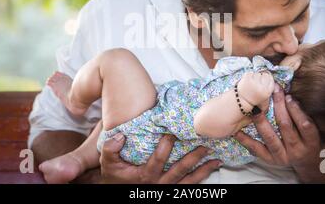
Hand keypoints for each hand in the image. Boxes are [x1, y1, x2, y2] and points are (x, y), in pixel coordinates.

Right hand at [100, 133, 221, 183]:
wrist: (117, 192)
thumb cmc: (114, 176)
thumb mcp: (108, 162)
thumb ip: (111, 148)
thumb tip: (120, 136)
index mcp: (145, 176)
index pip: (158, 160)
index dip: (165, 146)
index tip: (172, 133)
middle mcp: (158, 184)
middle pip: (180, 170)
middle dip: (194, 157)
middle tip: (205, 145)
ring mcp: (166, 190)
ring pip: (188, 181)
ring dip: (203, 170)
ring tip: (216, 160)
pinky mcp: (171, 193)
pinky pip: (189, 188)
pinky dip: (201, 179)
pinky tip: (211, 170)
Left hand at [234, 87, 321, 169]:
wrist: (305, 162)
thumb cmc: (306, 139)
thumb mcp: (310, 130)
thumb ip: (301, 114)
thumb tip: (285, 92)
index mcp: (310, 142)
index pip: (305, 125)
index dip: (296, 110)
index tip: (287, 96)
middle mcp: (297, 150)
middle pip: (285, 126)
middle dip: (278, 107)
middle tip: (270, 92)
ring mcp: (283, 157)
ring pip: (270, 137)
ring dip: (261, 121)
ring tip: (254, 108)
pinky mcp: (270, 160)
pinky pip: (256, 149)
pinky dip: (246, 140)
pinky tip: (237, 130)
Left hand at [238, 71, 273, 108]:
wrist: (242, 100)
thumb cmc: (255, 97)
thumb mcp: (265, 96)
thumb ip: (269, 87)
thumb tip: (270, 74)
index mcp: (267, 92)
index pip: (271, 78)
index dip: (267, 78)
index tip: (263, 80)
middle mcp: (261, 87)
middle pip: (265, 75)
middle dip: (261, 77)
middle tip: (257, 82)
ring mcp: (254, 83)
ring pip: (257, 74)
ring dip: (255, 76)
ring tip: (251, 83)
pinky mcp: (247, 79)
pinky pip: (250, 73)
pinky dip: (249, 76)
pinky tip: (247, 81)